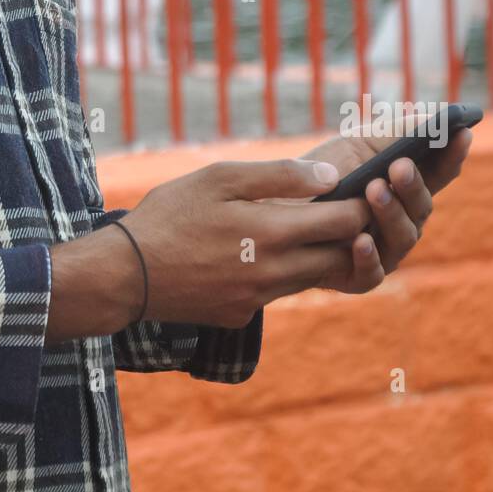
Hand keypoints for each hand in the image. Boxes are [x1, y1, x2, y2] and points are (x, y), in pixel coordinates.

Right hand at [113, 158, 387, 329]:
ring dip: (319, 253)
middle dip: (350, 231)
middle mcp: (276, 272)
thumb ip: (279, 176)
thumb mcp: (220, 178)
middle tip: (349, 207)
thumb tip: (330, 176)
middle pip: (339, 255)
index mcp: (274, 232)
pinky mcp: (242, 315)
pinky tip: (261, 252)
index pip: (345, 221)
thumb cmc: (171, 214)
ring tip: (311, 226)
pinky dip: (282, 272)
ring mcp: (260, 299)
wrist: (127, 273)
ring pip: (312, 276)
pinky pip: (277, 292)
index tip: (366, 187)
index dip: (361, 203)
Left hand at [299, 125, 474, 274]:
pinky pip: (373, 271)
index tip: (462, 134)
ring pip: (403, 236)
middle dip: (412, 185)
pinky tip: (360, 239)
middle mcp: (401, 221)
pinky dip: (368, 255)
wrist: (273, 212)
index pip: (438, 173)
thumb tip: (432, 117)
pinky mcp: (360, 277)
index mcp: (404, 188)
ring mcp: (384, 251)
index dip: (452, 155)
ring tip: (374, 190)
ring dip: (390, 213)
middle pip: (422, 205)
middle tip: (399, 166)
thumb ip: (393, 133)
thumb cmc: (318, 176)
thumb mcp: (354, 146)